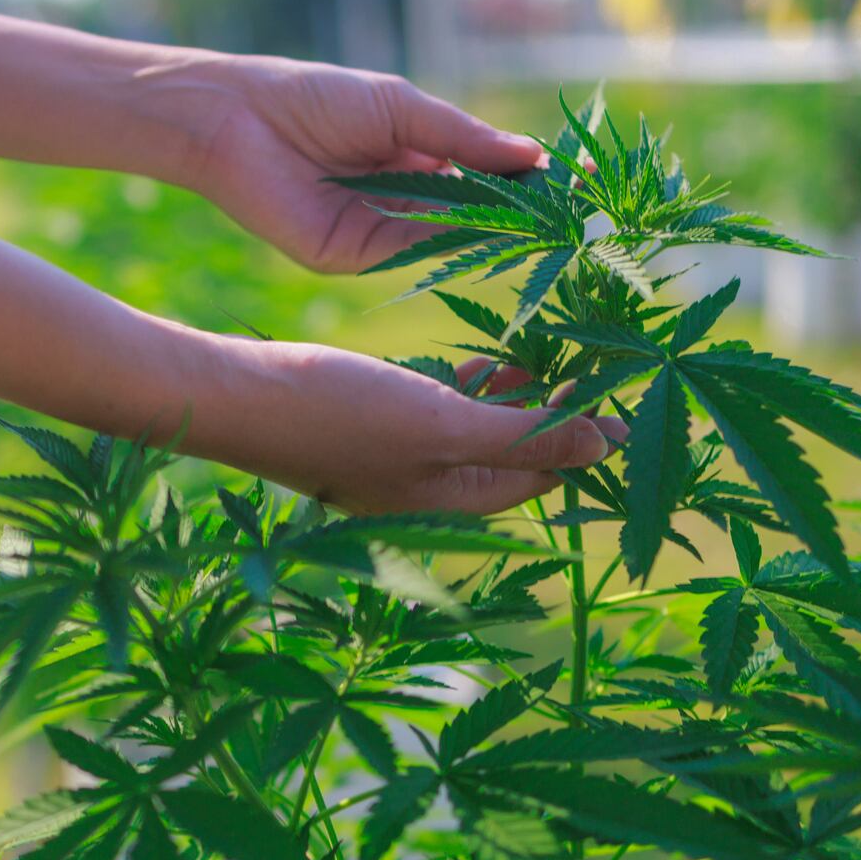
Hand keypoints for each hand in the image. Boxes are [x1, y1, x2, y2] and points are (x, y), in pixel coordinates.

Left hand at [180, 56, 545, 273]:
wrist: (238, 118)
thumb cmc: (315, 97)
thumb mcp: (401, 108)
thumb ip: (464, 137)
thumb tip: (533, 155)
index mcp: (415, 159)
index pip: (483, 177)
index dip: (527, 180)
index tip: (576, 180)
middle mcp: (402, 200)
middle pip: (473, 214)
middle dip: (520, 212)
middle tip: (573, 211)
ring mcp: (379, 232)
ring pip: (448, 236)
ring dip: (493, 230)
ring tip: (544, 218)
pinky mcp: (352, 255)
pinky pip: (409, 251)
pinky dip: (446, 240)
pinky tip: (484, 227)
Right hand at [184, 336, 626, 515]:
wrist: (237, 397)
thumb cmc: (341, 414)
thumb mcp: (444, 425)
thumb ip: (525, 436)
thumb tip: (608, 445)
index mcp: (451, 503)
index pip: (542, 477)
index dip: (586, 440)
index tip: (623, 396)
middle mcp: (427, 491)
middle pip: (513, 459)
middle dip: (556, 418)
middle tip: (596, 366)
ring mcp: (395, 461)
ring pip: (477, 434)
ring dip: (516, 400)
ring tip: (553, 356)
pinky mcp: (369, 427)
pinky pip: (439, 415)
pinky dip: (470, 390)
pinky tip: (486, 360)